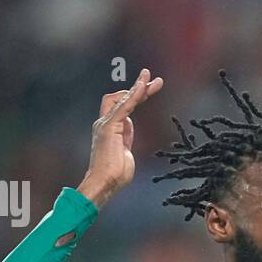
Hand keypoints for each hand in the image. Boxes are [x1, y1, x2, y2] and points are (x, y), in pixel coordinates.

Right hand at [77, 67, 163, 207]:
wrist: (105, 182)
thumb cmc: (115, 174)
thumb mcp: (125, 151)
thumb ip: (126, 137)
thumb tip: (129, 128)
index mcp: (110, 128)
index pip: (123, 106)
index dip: (136, 96)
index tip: (149, 88)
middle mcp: (106, 122)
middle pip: (122, 98)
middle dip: (139, 88)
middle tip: (155, 80)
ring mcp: (106, 123)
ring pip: (123, 98)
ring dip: (138, 87)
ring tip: (151, 79)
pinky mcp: (110, 126)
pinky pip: (124, 106)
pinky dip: (134, 95)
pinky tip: (143, 87)